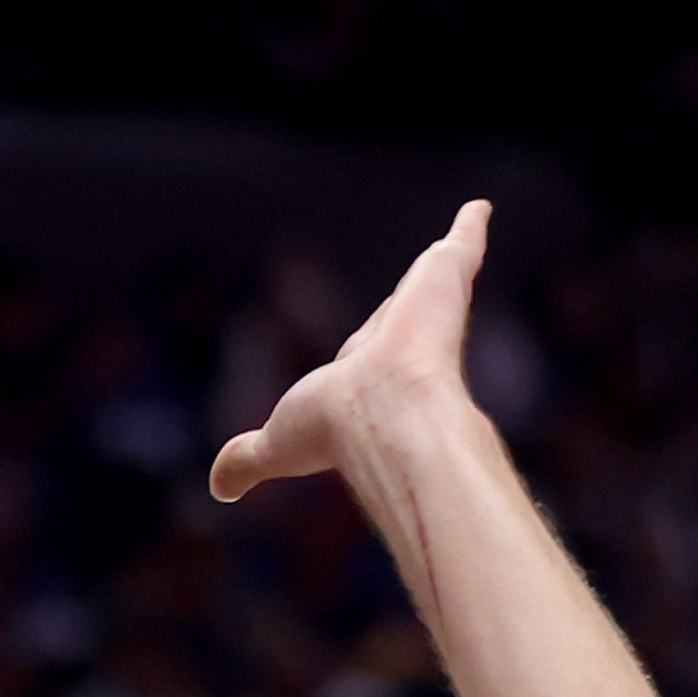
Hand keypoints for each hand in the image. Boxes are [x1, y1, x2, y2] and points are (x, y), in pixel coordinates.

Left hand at [210, 203, 488, 509]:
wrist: (382, 419)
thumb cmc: (333, 434)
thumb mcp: (275, 446)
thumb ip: (246, 460)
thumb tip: (217, 489)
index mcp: (368, 375)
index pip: (371, 351)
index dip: (373, 346)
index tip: (375, 346)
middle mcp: (405, 342)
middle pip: (409, 308)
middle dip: (418, 298)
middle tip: (430, 280)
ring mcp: (429, 312)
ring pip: (442, 273)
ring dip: (454, 252)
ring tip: (469, 226)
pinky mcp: (447, 282)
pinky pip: (464, 245)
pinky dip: (471, 226)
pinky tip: (480, 207)